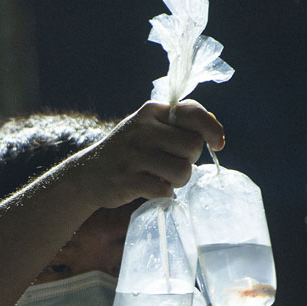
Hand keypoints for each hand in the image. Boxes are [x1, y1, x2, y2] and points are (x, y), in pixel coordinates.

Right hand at [83, 100, 224, 208]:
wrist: (88, 174)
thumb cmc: (130, 151)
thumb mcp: (149, 128)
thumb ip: (179, 123)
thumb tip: (213, 124)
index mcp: (151, 111)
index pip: (194, 113)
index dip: (212, 129)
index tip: (219, 144)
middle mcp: (142, 129)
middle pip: (193, 146)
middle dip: (190, 160)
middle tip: (172, 163)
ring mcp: (133, 154)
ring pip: (183, 171)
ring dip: (179, 181)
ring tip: (162, 178)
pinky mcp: (128, 179)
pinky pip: (165, 191)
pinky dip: (164, 194)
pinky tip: (151, 189)